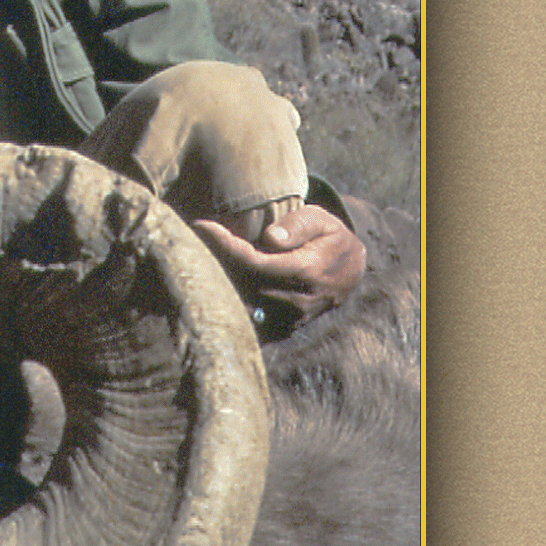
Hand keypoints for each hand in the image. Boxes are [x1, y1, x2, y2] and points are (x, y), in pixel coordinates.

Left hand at [193, 204, 366, 328]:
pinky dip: (231, 297)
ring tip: (200, 256)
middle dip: (215, 260)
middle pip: (242, 283)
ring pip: (243, 302)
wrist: (351, 271)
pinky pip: (250, 315)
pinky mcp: (286, 326)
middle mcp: (297, 299)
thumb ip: (298, 225)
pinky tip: (216, 278)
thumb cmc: (331, 238)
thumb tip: (270, 238)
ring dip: (219, 280)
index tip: (201, 225)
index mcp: (306, 270)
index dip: (225, 244)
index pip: (253, 261)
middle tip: (193, 239)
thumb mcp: (322, 220)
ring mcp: (291, 316)